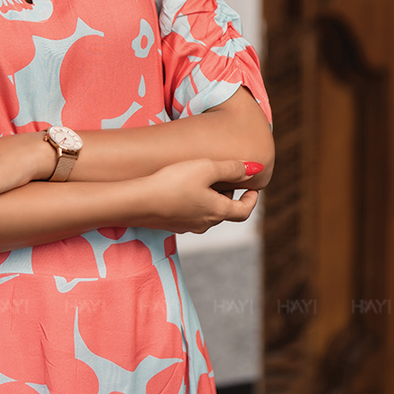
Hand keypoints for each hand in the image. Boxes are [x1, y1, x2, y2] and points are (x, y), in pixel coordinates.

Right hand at [125, 159, 260, 233]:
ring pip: (206, 213)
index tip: (253, 189)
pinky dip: (193, 202)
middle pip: (225, 211)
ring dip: (211, 199)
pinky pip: (189, 214)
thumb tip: (256, 169)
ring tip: (204, 181)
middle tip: (226, 178)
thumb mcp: (206, 168)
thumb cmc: (173, 182)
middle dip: (229, 196)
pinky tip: (181, 189)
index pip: (244, 211)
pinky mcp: (171, 224)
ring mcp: (187, 226)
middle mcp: (205, 223)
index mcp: (218, 212)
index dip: (251, 199)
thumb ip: (232, 168)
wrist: (137, 201)